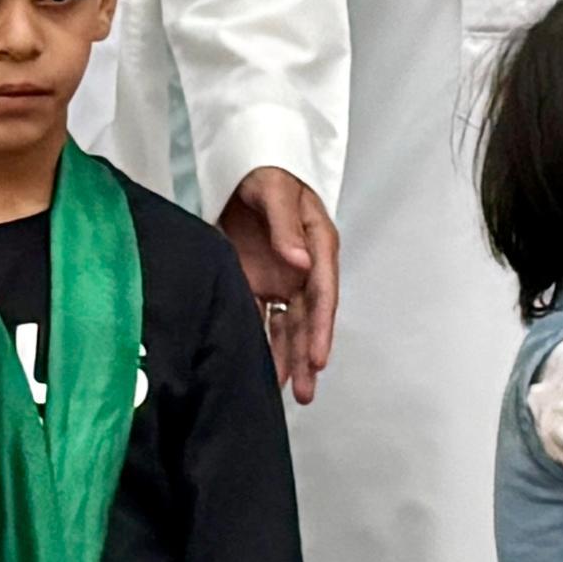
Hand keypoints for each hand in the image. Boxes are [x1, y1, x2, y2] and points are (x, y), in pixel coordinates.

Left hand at [220, 167, 339, 402]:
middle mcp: (304, 269)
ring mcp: (281, 279)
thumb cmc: (267, 174)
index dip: (321, 329)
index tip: (318, 359)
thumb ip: (286, 227)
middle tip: (305, 392)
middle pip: (307, 319)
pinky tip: (259, 370)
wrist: (239, 167)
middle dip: (307, 356)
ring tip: (287, 393)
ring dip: (288, 358)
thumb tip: (299, 263)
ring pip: (287, 326)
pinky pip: (261, 318)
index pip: (322, 294)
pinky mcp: (256, 283)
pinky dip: (261, 344)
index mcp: (318, 246)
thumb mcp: (276, 192)